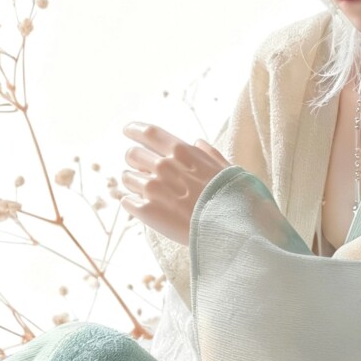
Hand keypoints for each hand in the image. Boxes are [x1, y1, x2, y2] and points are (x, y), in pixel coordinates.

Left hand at [120, 123, 231, 247]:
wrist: (230, 230)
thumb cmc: (233, 199)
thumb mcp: (227, 170)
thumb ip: (209, 155)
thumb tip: (198, 143)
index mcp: (183, 153)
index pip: (149, 133)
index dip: (135, 130)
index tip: (128, 131)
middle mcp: (164, 166)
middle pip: (133, 154)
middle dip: (135, 161)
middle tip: (141, 170)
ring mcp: (153, 189)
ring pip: (127, 178)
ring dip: (134, 184)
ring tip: (146, 194)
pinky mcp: (147, 211)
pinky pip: (127, 201)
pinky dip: (134, 204)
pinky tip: (146, 209)